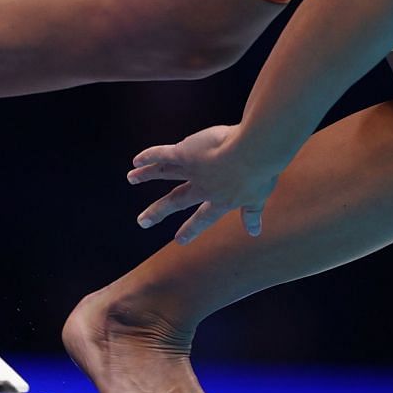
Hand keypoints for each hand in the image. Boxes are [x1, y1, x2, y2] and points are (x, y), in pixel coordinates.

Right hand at [128, 124, 280, 243]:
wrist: (253, 152)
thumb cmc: (261, 172)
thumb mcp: (259, 196)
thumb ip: (252, 213)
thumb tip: (254, 232)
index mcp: (221, 199)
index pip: (204, 217)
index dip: (192, 228)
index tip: (180, 240)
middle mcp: (203, 186)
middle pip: (176, 200)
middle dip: (158, 211)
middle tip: (142, 222)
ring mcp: (192, 169)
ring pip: (165, 172)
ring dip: (147, 175)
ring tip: (131, 178)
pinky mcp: (185, 152)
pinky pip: (163, 154)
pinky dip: (149, 157)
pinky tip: (137, 160)